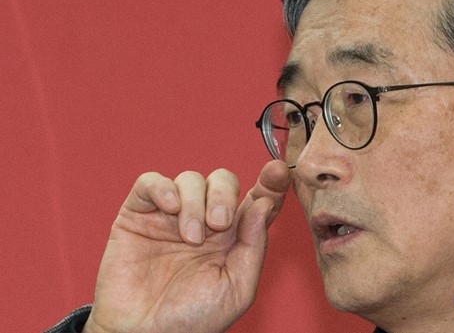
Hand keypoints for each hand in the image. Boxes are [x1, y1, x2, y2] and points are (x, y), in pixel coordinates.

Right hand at [83, 160, 290, 332]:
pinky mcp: (138, 215)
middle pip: (223, 180)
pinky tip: (170, 209)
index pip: (256, 198)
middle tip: (219, 224)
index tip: (278, 172)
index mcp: (233, 236)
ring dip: (194, 202)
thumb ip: (254, 245)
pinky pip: (150, 182)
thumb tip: (263, 204)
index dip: (270, 183)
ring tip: (190, 237)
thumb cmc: (192, 319)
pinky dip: (163, 188)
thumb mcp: (237, 287)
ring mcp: (171, 216)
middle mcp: (204, 220)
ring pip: (191, 179)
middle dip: (225, 195)